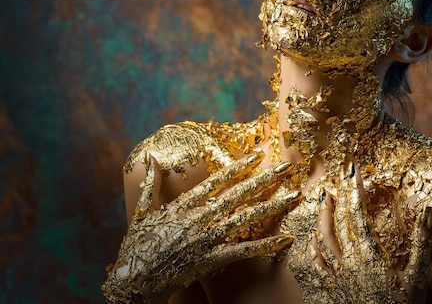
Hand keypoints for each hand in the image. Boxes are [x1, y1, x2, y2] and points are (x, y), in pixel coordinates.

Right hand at [102, 153, 299, 302]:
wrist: (133, 280)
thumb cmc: (136, 246)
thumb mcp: (142, 211)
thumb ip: (151, 183)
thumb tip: (153, 157)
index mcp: (185, 205)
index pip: (217, 180)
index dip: (240, 166)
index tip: (259, 154)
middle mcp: (199, 218)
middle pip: (238, 194)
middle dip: (265, 179)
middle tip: (287, 166)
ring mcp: (206, 239)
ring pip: (246, 218)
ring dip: (273, 206)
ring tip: (295, 195)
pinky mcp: (210, 260)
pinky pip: (242, 251)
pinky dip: (265, 245)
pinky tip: (285, 239)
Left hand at [312, 160, 431, 303]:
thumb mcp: (418, 278)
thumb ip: (422, 243)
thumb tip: (429, 211)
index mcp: (370, 255)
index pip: (359, 214)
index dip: (355, 190)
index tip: (353, 169)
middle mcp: (348, 262)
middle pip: (337, 222)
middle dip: (337, 197)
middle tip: (335, 179)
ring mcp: (335, 278)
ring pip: (321, 240)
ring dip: (320, 218)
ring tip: (321, 200)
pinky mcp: (327, 293)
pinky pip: (313, 266)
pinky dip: (310, 249)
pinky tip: (309, 240)